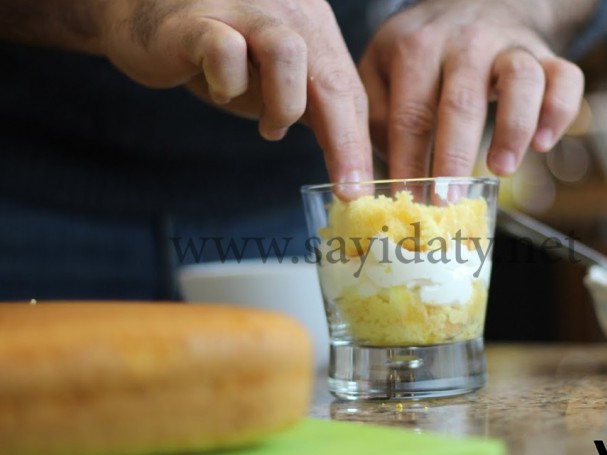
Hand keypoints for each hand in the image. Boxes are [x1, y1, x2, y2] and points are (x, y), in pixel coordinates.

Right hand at [101, 0, 371, 184]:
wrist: (148, 14)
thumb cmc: (219, 52)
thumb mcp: (275, 83)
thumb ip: (309, 108)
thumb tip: (348, 161)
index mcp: (314, 29)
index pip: (349, 90)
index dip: (359, 142)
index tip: (363, 190)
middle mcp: (289, 13)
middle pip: (332, 77)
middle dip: (346, 142)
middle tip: (348, 188)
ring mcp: (245, 10)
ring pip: (287, 53)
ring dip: (283, 105)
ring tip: (269, 127)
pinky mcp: (199, 20)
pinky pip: (225, 52)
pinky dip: (226, 82)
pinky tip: (218, 87)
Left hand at [359, 0, 586, 178]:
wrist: (474, 4)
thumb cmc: (421, 54)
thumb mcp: (381, 68)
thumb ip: (376, 114)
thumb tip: (383, 171)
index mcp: (415, 48)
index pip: (409, 114)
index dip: (407, 162)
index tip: (406, 200)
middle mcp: (464, 43)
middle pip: (461, 102)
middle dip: (453, 156)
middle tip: (446, 199)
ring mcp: (508, 46)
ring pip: (520, 82)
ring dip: (512, 129)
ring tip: (500, 169)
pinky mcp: (545, 54)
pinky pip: (564, 78)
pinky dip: (559, 111)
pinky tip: (544, 144)